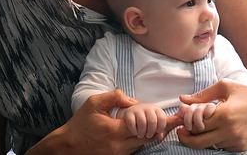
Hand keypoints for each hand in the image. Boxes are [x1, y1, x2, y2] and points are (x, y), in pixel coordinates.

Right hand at [27, 90, 179, 154]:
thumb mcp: (94, 103)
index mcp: (115, 131)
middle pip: (149, 138)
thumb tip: (134, 101)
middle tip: (176, 120)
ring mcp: (120, 154)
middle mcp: (120, 146)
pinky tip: (144, 131)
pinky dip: (141, 139)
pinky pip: (135, 148)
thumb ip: (114, 97)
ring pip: (143, 144)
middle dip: (162, 129)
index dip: (162, 121)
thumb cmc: (80, 123)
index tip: (177, 118)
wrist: (68, 145)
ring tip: (163, 124)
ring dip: (151, 134)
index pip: (145, 126)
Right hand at [117, 103, 167, 138]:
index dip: (160, 128)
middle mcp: (147, 107)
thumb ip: (159, 130)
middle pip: (152, 121)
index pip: (162, 118)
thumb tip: (160, 137)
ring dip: (142, 132)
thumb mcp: (156, 124)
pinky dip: (134, 130)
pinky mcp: (128, 113)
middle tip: (148, 135)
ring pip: (142, 122)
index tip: (157, 132)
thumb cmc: (147, 120)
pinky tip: (135, 132)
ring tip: (141, 135)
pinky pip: (132, 123)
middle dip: (151, 131)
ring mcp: (137, 109)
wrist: (133, 113)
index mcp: (156, 109)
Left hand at [178, 79, 246, 150]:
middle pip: (199, 141)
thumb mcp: (224, 87)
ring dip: (202, 139)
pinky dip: (215, 141)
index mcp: (224, 115)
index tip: (181, 121)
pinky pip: (221, 147)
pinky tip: (214, 131)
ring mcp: (237, 141)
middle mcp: (230, 131)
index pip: (196, 126)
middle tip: (181, 132)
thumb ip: (201, 95)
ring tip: (199, 128)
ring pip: (210, 145)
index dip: (186, 124)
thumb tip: (182, 99)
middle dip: (187, 138)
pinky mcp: (242, 146)